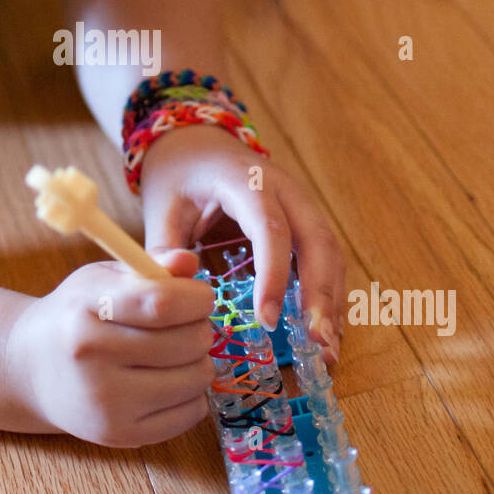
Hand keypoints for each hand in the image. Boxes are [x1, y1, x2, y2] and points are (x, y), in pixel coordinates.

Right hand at [5, 252, 215, 446]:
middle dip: (199, 327)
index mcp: (86, 311)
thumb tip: (188, 262)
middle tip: (185, 325)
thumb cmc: (76, 315)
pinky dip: (192, 395)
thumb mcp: (103, 279)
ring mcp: (107, 404)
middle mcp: (93, 360)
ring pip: (197, 378)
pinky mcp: (121, 435)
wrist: (31, 369)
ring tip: (174, 353)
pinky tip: (167, 381)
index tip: (200, 297)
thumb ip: (150, 268)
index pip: (163, 303)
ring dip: (198, 361)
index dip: (196, 298)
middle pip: (188, 342)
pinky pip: (191, 413)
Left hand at [139, 124, 345, 364]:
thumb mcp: (160, 208)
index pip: (271, 228)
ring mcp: (301, 203)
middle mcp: (285, 189)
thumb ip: (164, 248)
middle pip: (317, 239)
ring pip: (330, 250)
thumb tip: (178, 281)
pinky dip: (329, 293)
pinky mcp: (305, 221)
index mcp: (246, 180)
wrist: (196, 145)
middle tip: (317, 341)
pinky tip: (326, 329)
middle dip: (321, 293)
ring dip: (332, 299)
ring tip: (327, 347)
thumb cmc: (179, 178)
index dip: (274, 275)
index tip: (267, 320)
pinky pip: (326, 256)